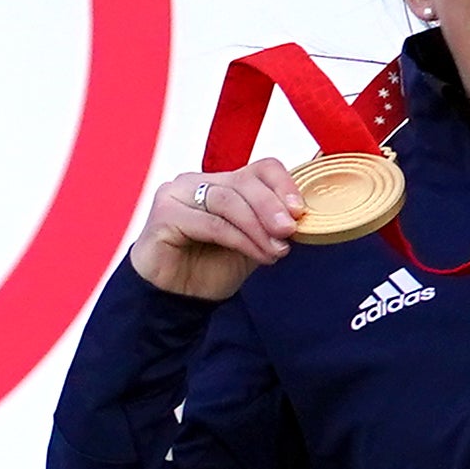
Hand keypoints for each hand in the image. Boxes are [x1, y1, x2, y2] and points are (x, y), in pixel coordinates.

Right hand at [129, 157, 301, 302]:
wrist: (177, 300)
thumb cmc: (211, 268)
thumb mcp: (254, 241)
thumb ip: (272, 223)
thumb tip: (305, 212)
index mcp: (220, 182)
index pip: (259, 168)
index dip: (284, 185)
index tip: (300, 211)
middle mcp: (196, 181)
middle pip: (244, 182)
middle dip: (272, 207)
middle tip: (289, 231)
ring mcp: (176, 195)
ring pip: (229, 201)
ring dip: (258, 227)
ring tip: (276, 250)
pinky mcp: (164, 215)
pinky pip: (211, 223)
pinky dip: (240, 239)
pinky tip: (256, 254)